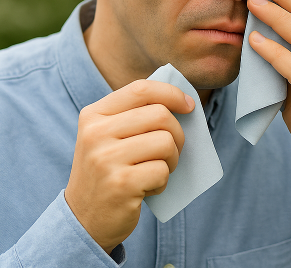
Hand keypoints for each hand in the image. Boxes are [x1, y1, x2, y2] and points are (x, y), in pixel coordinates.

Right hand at [65, 80, 192, 253]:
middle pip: (160, 115)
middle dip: (177, 134)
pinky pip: (162, 170)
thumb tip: (184, 102)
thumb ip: (136, 116)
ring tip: (156, 171)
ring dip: (171, 160)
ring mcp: (106, 158)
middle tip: (170, 152)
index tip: (189, 105)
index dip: (172, 94)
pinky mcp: (121, 183)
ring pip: (166, 142)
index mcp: (93, 115)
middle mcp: (96, 133)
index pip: (141, 89)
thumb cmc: (108, 172)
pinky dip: (162, 181)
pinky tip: (146, 189)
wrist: (82, 219)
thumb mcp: (109, 137)